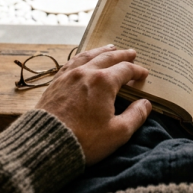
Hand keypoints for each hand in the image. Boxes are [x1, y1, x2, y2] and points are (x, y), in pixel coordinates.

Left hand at [36, 44, 152, 164]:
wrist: (46, 144)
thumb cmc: (84, 140)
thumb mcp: (118, 133)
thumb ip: (135, 116)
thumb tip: (145, 103)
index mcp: (104, 82)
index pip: (125, 70)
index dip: (137, 71)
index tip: (144, 73)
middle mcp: (86, 73)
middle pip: (108, 57)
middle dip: (122, 55)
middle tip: (131, 53)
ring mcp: (68, 76)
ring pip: (88, 56)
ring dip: (102, 51)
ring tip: (110, 48)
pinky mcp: (55, 82)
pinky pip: (71, 62)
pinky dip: (82, 57)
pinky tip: (83, 59)